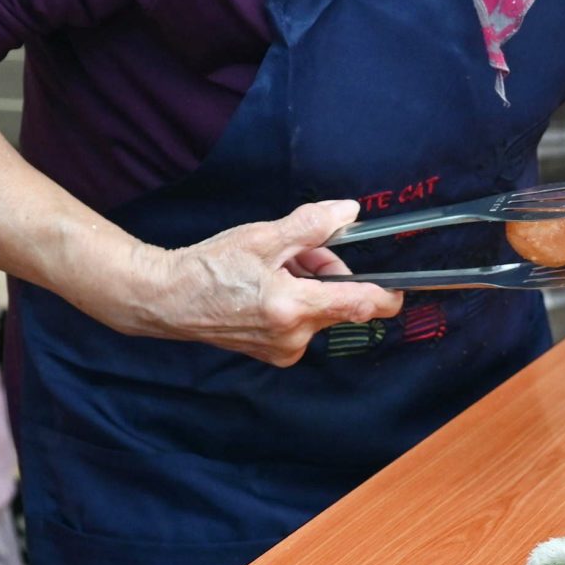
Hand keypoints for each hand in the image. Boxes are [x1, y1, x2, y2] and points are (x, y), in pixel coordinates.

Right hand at [107, 201, 404, 366]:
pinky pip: (301, 322)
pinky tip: (265, 288)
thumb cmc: (208, 268)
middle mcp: (292, 336)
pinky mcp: (273, 352)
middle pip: (337, 300)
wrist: (165, 299)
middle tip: (296, 252)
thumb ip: (310, 226)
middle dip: (326, 272)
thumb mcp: (262, 238)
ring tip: (272, 268)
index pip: (360, 307)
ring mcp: (282, 349)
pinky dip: (294, 301)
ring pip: (319, 309)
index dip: (386, 296)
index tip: (400, 287)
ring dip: (308, 285)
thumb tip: (347, 212)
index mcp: (293, 308)